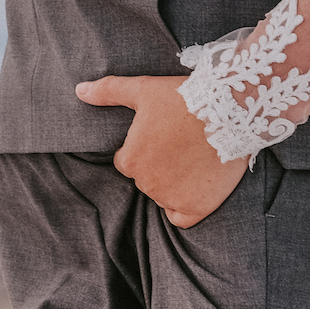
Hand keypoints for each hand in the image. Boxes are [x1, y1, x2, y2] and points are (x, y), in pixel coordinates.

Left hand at [75, 75, 248, 227]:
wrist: (228, 112)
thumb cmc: (184, 99)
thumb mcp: (143, 89)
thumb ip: (109, 92)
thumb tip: (80, 90)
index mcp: (131, 160)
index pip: (127, 163)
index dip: (144, 149)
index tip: (162, 137)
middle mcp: (147, 184)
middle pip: (146, 179)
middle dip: (159, 166)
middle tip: (180, 146)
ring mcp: (172, 198)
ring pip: (163, 197)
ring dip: (173, 184)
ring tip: (193, 160)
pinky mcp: (197, 207)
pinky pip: (181, 219)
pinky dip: (184, 208)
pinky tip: (193, 190)